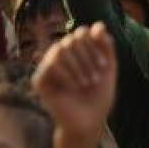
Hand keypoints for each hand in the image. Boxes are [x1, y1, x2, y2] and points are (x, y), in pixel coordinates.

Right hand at [32, 23, 116, 140]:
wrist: (88, 122)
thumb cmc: (99, 97)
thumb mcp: (109, 69)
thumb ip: (106, 46)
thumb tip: (98, 25)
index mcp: (76, 50)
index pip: (82, 32)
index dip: (95, 46)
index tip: (105, 67)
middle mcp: (60, 55)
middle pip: (71, 39)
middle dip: (87, 58)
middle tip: (95, 79)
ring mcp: (48, 66)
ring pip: (59, 49)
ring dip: (78, 66)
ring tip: (86, 84)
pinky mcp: (39, 79)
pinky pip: (50, 65)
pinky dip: (66, 75)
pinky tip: (73, 88)